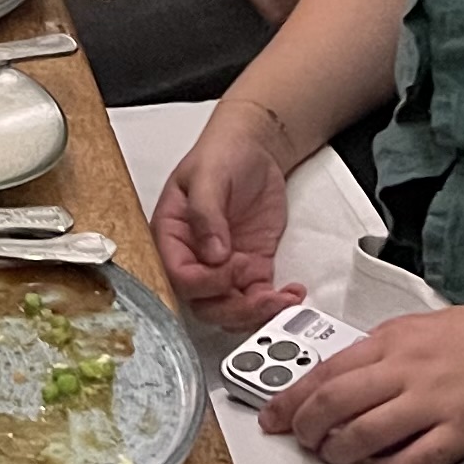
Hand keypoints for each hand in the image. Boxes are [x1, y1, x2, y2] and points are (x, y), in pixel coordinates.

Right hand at [154, 95, 297, 326]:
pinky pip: (258, 299)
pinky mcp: (251, 269)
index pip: (178, 277)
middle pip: (204, 304)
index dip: (205, 282)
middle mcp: (194, 258)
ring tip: (283, 299)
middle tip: (265, 296)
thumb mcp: (209, 175)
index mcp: (172, 236)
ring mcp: (224, 267)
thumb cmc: (222, 154)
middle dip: (235, 309)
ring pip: (231, 310)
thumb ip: (206, 212)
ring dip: (257, 314)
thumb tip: (213, 254)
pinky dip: (275, 305)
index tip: (231, 264)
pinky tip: (292, 294)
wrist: (254, 149)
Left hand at [272, 304, 463, 463]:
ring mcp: (432, 403)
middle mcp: (407, 369)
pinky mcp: (459, 434)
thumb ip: (385, 350)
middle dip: (307, 427)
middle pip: (335, 403)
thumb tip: (347, 376)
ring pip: (363, 434)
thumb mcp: (424, 326)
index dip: (292, 398)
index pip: (326, 370)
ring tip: (334, 457)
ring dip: (338, 452)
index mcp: (394, 339)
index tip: (274, 414)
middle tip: (301, 440)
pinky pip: (408, 460)